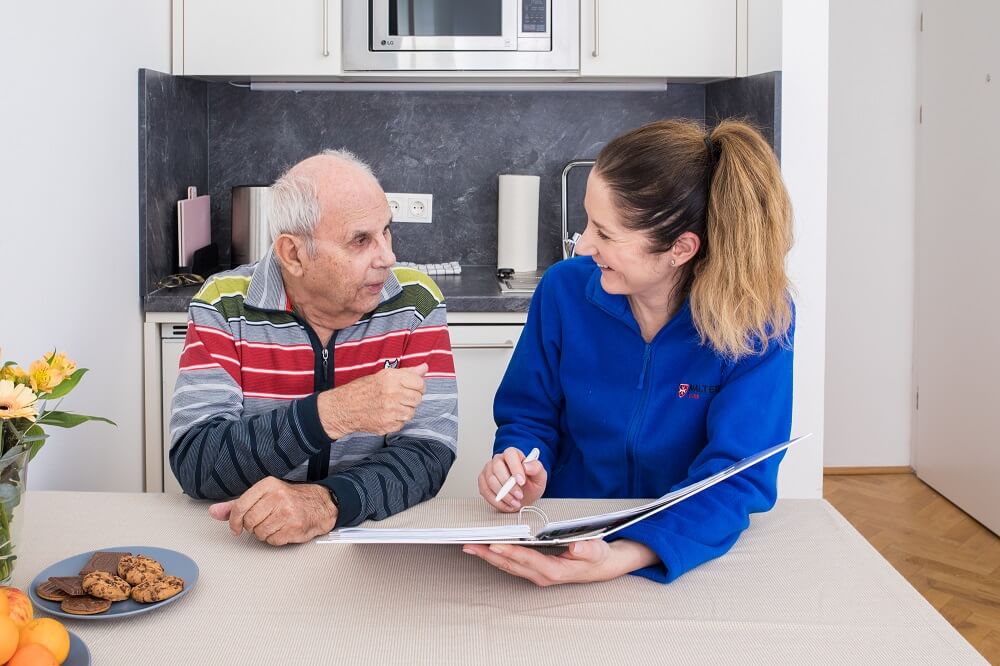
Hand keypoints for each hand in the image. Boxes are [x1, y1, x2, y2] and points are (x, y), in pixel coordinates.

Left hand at [208, 477, 337, 545]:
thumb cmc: (290, 499)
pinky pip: (273, 541)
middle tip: (261, 523)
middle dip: (252, 527)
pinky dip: (275, 539)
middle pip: (249, 522)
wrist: (321, 504)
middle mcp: (277, 496)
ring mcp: (287, 512)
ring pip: (259, 533)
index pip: (240, 506)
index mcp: (268, 485)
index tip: (235, 527)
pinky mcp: (295, 527)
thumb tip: (213, 512)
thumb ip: (237, 505)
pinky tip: (283, 530)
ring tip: (274, 525)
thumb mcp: (263, 495)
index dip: (233, 521)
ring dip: (264, 534)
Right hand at [317, 363, 427, 438]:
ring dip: (405, 410)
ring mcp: (391, 411)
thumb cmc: (363, 389)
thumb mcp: (384, 375)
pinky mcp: (388, 425)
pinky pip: (403, 423)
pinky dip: (397, 420)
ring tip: (393, 405)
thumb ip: (407, 372)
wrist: (344, 407)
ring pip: (412, 412)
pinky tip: (387, 414)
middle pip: (418, 398)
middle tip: (400, 397)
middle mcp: (392, 393)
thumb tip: (425, 368)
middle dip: (412, 398)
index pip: (420, 384)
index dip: (418, 386)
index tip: (412, 387)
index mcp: (392, 378)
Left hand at [462, 539, 657, 585]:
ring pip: (507, 566)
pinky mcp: (533, 570)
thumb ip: (587, 549)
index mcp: (554, 570)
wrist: (599, 567)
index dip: (511, 553)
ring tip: (470, 546)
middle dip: (489, 555)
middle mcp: (541, 575)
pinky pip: (511, 564)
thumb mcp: (596, 551)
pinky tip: (485, 549)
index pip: (528, 560)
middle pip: (511, 565)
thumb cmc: (596, 556)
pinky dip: (496, 556)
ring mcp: (536, 574)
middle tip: (470, 545)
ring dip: (488, 556)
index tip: (495, 545)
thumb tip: (578, 547)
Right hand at [477, 447, 546, 511]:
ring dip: (504, 495)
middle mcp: (498, 460)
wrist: (523, 496)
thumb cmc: (530, 484)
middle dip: (509, 485)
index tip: (522, 481)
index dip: (515, 467)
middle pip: (497, 468)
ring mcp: (489, 470)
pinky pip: (485, 491)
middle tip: (519, 495)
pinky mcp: (483, 482)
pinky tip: (507, 505)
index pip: (510, 454)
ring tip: (515, 502)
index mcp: (513, 454)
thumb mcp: (540, 477)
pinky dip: (496, 501)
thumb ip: (536, 468)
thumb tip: (527, 465)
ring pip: (490, 481)